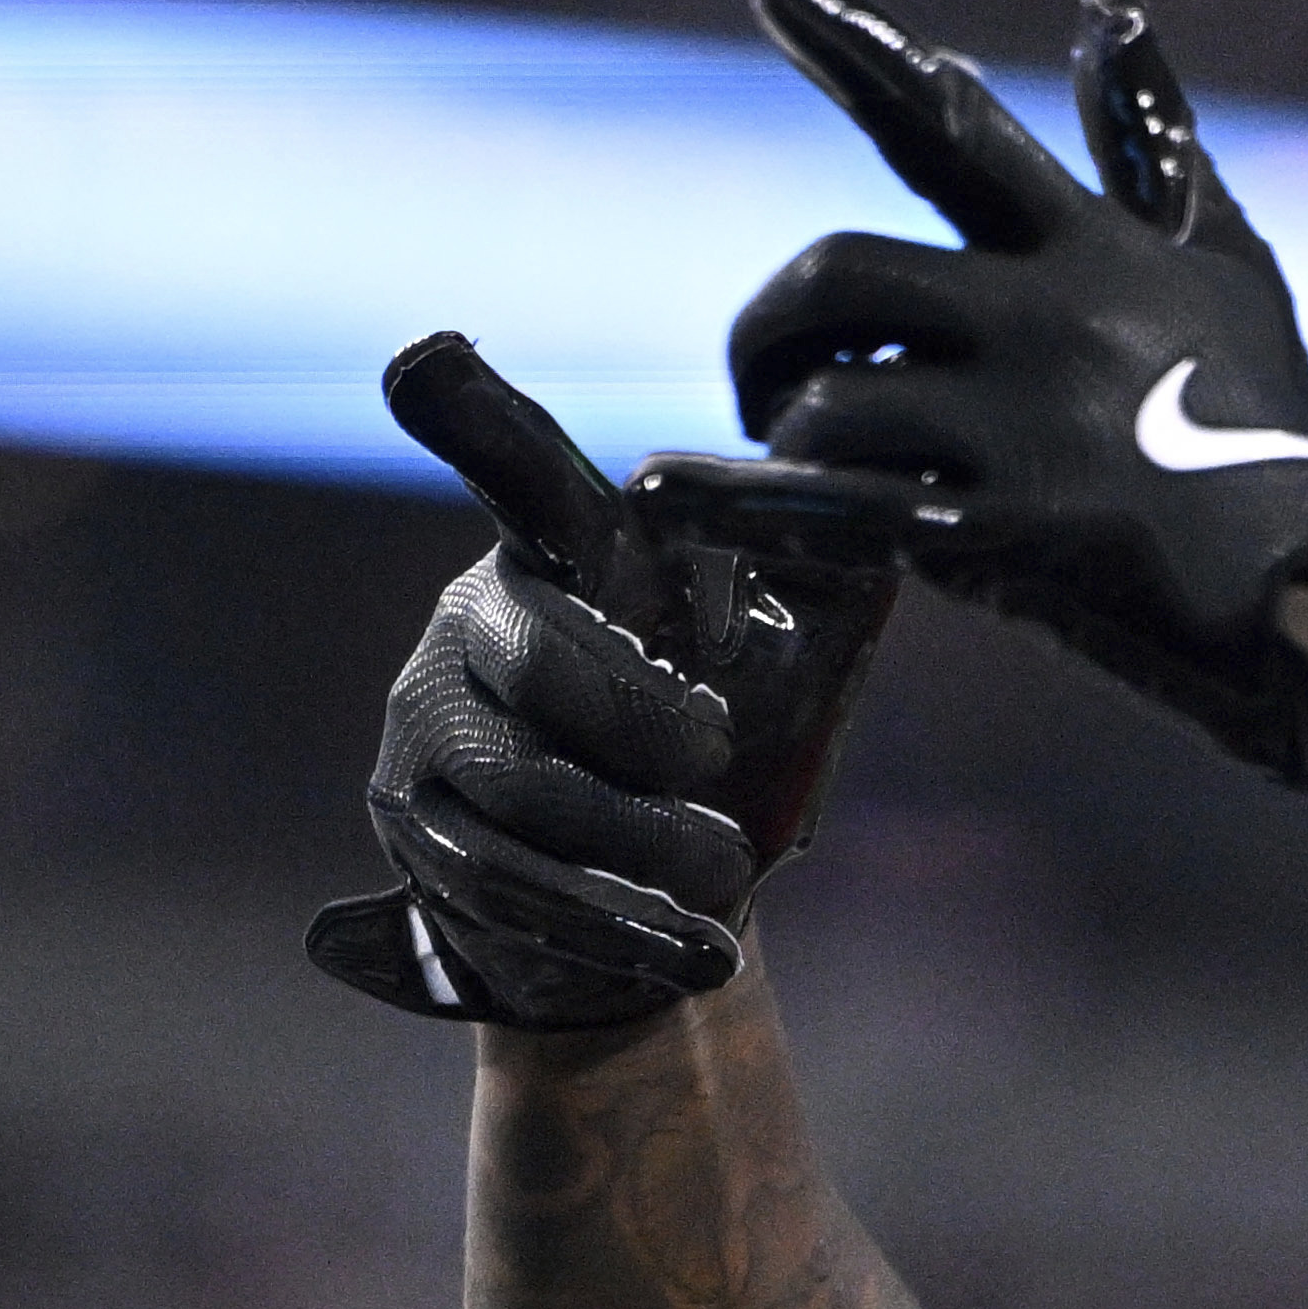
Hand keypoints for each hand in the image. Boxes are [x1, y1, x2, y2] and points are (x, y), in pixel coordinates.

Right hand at [312, 334, 891, 1030]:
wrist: (674, 898)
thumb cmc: (735, 749)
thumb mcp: (804, 666)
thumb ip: (835, 586)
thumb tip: (892, 520)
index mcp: (567, 553)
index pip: (519, 476)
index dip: (470, 417)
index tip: (426, 361)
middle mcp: (473, 618)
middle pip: (537, 662)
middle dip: (643, 724)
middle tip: (720, 759)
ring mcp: (428, 721)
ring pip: (521, 787)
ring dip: (640, 842)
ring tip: (726, 871)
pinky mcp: (415, 825)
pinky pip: (502, 881)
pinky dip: (613, 923)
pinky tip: (694, 947)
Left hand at [708, 0, 1307, 791]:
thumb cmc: (1278, 427)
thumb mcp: (1225, 262)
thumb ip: (1150, 139)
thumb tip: (1105, 7)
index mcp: (1088, 247)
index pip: (954, 126)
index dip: (857, 44)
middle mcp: (1048, 318)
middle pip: (841, 271)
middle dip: (776, 323)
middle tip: (769, 375)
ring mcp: (1029, 427)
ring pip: (834, 398)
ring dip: (788, 428)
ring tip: (797, 465)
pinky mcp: (1012, 534)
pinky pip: (843, 508)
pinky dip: (744, 499)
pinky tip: (666, 493)